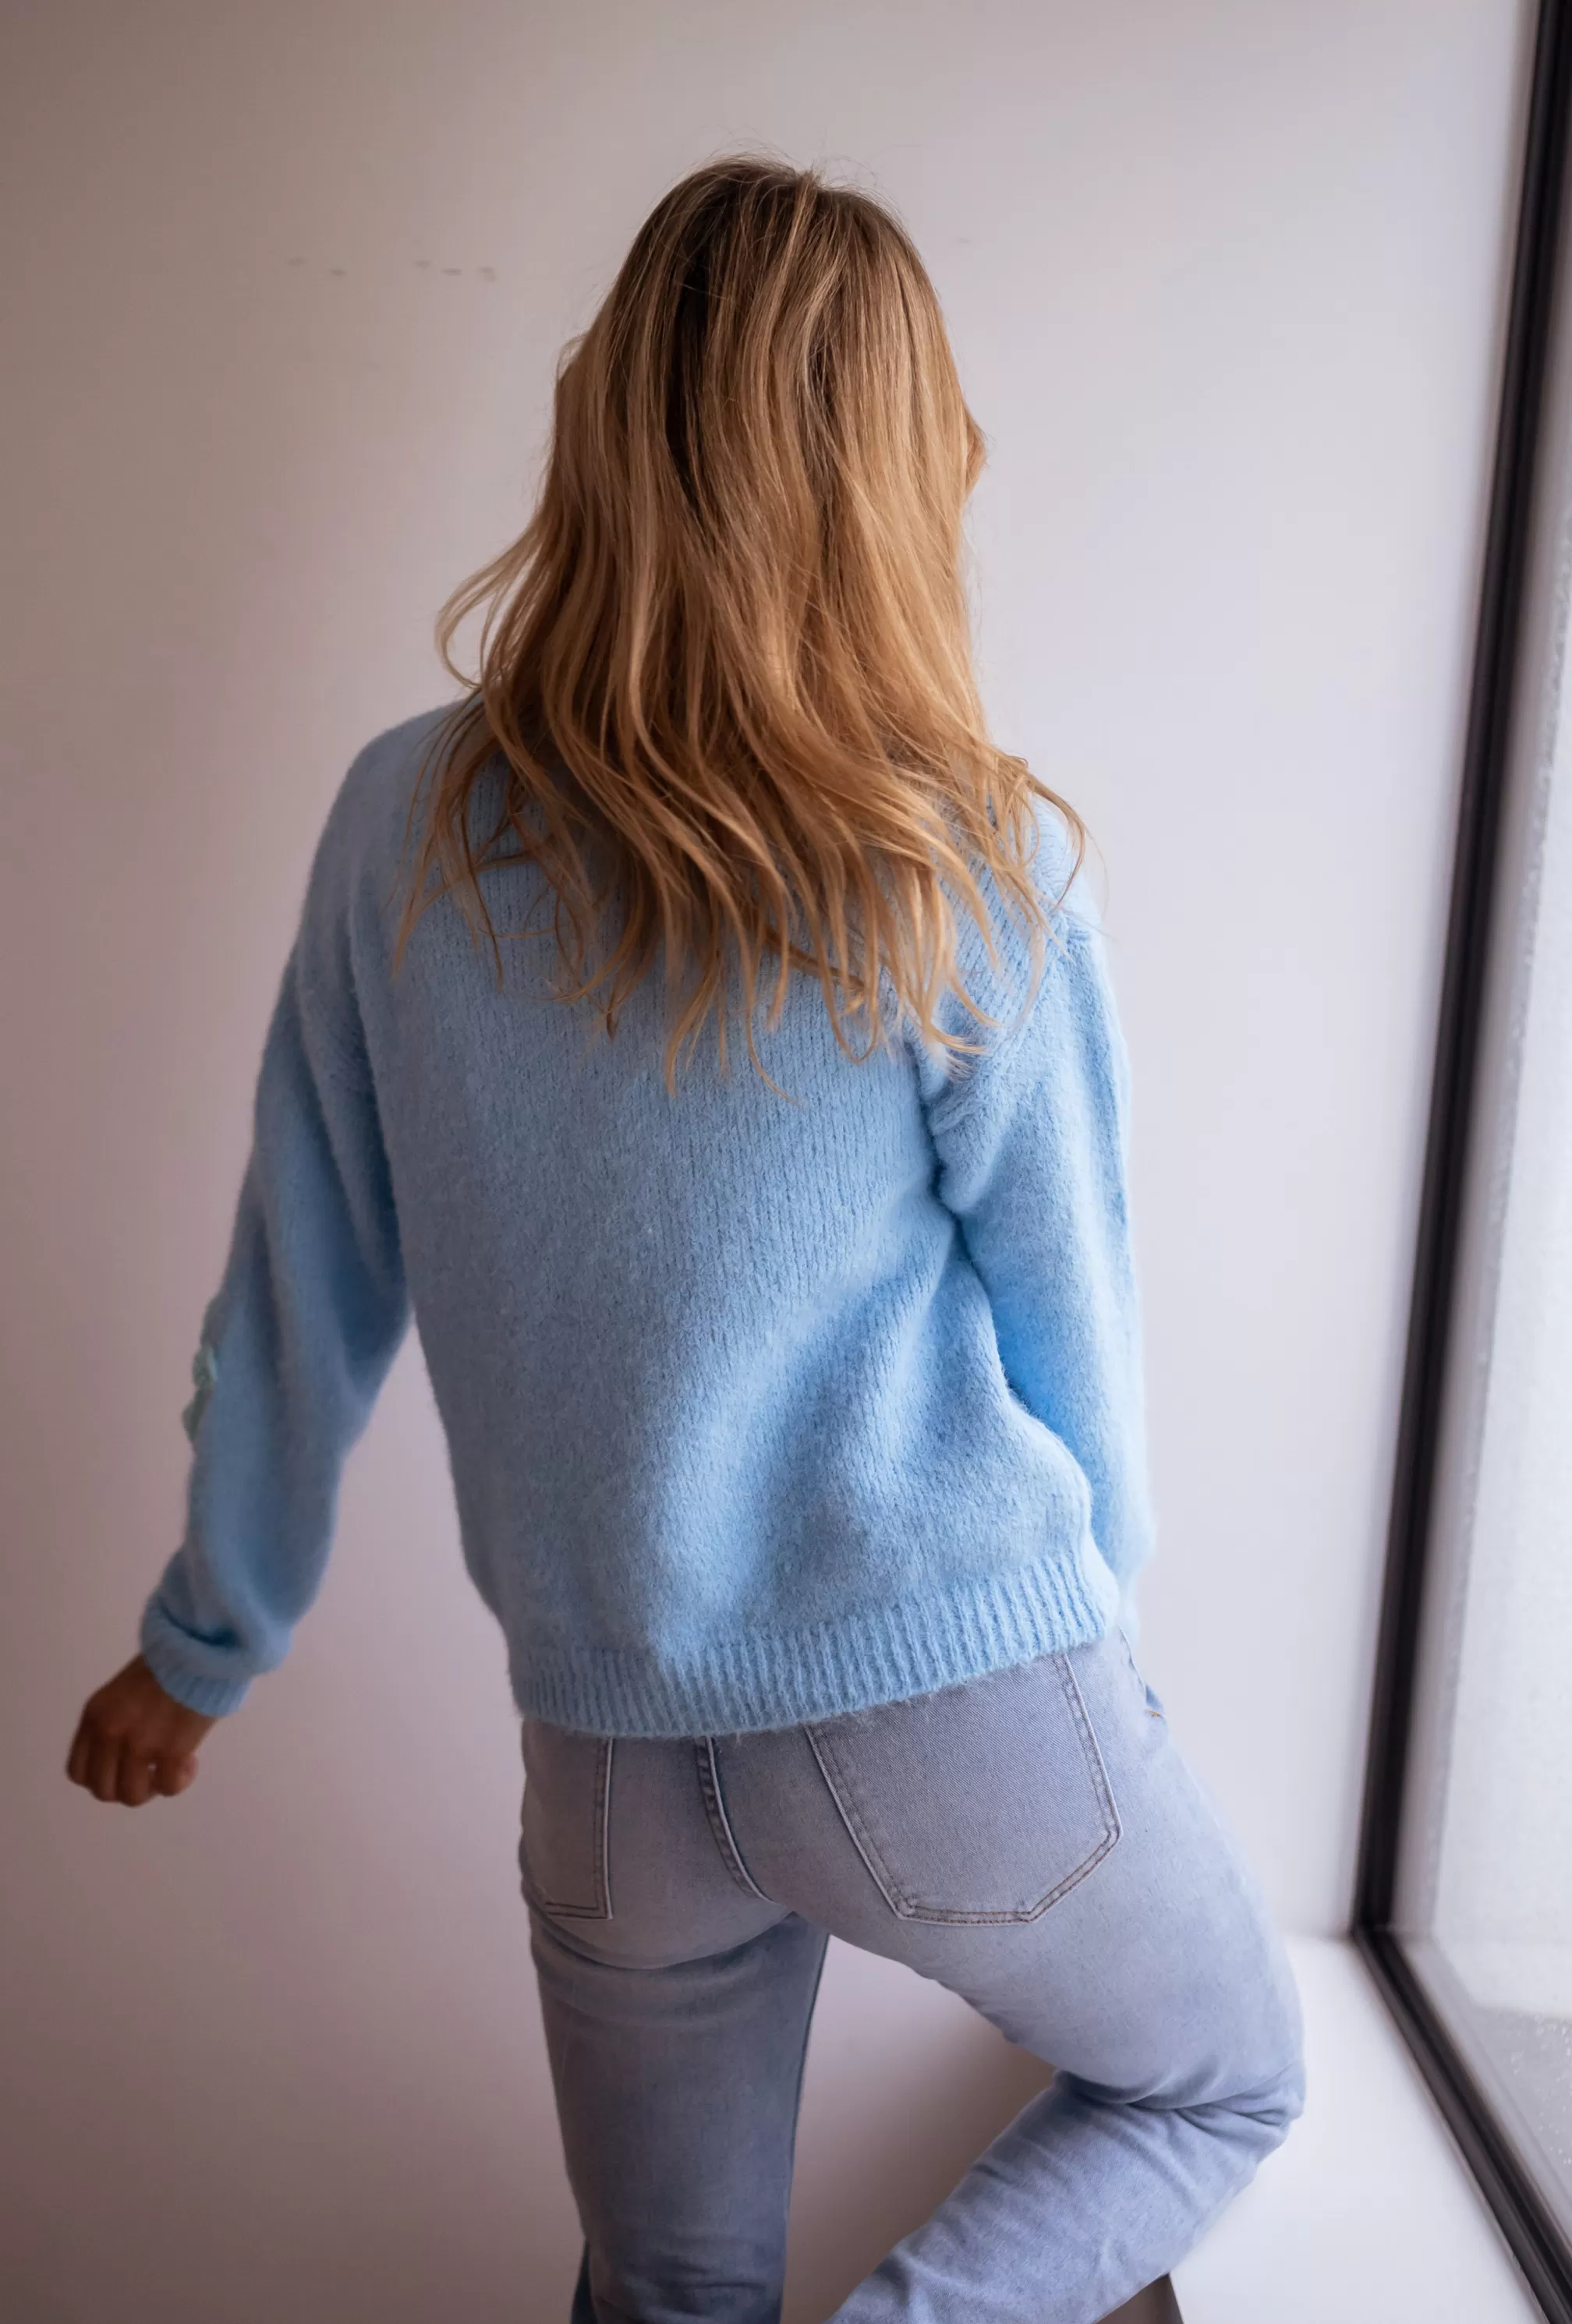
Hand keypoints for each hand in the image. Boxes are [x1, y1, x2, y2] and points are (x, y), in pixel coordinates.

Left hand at [66, 1655, 217, 1806]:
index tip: (125, 1767)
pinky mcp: (169, 1752)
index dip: (102, 1778)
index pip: (78, 1771)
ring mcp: (137, 1745)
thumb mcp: (123, 1692)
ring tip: (172, 1767)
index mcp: (94, 1716)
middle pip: (103, 1790)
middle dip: (128, 1786)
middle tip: (151, 1771)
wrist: (198, 1649)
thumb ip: (116, 1721)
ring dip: (153, 1788)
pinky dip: (179, 1781)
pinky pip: (168, 1788)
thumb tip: (126, 1751)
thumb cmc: (168, 1663)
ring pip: (132, 1796)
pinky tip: (190, 1761)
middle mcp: (108, 1734)